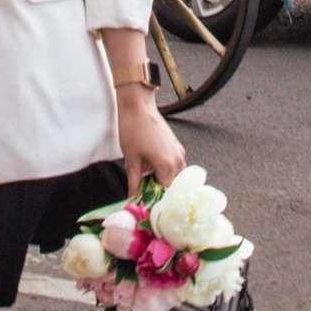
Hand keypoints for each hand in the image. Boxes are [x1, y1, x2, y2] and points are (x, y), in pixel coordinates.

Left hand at [114, 80, 184, 199]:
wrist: (138, 106)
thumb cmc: (133, 131)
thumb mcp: (131, 160)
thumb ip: (134, 183)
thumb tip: (132, 199)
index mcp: (167, 166)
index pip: (166, 193)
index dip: (155, 199)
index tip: (147, 204)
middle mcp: (178, 160)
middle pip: (173, 185)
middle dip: (160, 190)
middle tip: (145, 193)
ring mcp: (179, 152)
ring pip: (175, 176)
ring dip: (164, 180)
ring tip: (148, 181)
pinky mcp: (177, 146)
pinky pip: (176, 165)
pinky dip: (167, 170)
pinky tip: (153, 169)